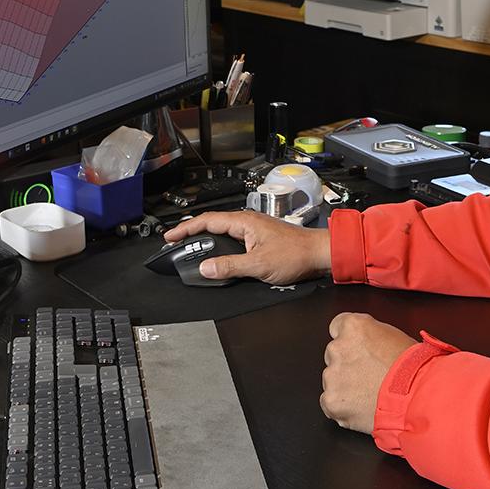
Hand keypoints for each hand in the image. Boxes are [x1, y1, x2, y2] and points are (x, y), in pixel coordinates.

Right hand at [161, 210, 330, 285]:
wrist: (319, 254)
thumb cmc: (296, 254)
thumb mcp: (258, 265)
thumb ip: (230, 266)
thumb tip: (205, 267)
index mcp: (244, 222)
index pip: (207, 221)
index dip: (186, 229)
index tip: (170, 237)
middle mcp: (248, 222)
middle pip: (212, 224)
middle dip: (192, 234)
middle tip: (176, 245)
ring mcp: (254, 229)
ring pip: (222, 232)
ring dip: (207, 240)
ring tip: (192, 250)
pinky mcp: (260, 238)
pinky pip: (233, 239)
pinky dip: (220, 245)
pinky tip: (218, 255)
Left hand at [320, 313, 415, 434]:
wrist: (416, 397)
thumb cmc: (412, 369)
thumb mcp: (395, 337)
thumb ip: (373, 337)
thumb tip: (369, 343)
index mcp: (354, 327)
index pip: (338, 327)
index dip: (349, 340)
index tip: (356, 349)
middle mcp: (338, 348)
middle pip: (334, 355)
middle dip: (348, 365)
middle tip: (368, 376)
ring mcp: (332, 375)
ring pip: (332, 380)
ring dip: (345, 387)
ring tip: (370, 394)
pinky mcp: (331, 400)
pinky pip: (330, 403)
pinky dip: (343, 407)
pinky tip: (362, 407)